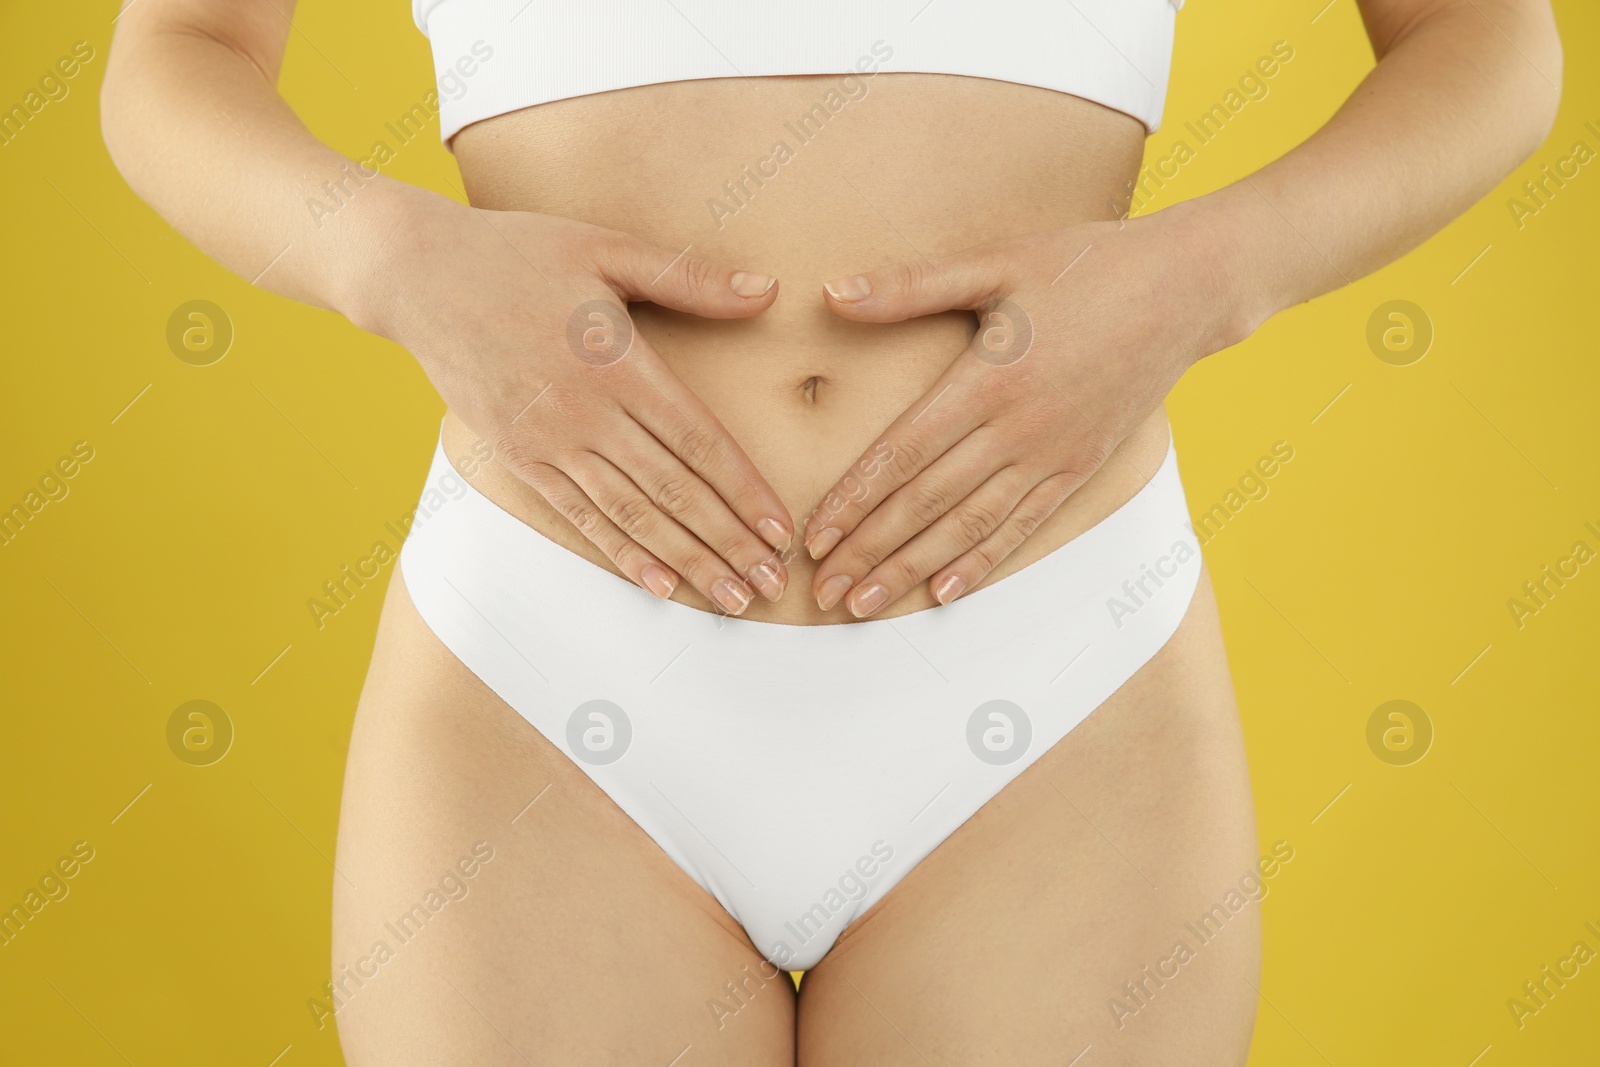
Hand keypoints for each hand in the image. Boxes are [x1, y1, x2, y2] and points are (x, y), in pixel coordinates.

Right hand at [350, 186, 792, 614]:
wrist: (417, 276)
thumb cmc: (518, 253)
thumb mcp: (606, 249)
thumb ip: (689, 279)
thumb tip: (767, 291)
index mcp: (617, 362)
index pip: (698, 441)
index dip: (744, 490)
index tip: (780, 529)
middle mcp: (586, 413)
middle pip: (673, 491)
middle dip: (729, 543)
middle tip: (771, 584)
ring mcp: (549, 442)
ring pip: (631, 516)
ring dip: (686, 561)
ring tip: (732, 597)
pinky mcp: (519, 459)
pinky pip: (580, 517)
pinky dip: (623, 553)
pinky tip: (660, 585)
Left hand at [803, 202, 1260, 616]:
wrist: (1188, 288)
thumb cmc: (1087, 265)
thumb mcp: (998, 262)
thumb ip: (913, 286)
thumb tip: (834, 293)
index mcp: (989, 378)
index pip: (905, 453)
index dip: (855, 499)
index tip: (815, 536)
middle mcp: (1019, 429)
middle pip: (927, 503)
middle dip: (870, 550)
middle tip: (824, 590)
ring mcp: (1053, 455)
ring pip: (970, 526)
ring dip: (913, 569)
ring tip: (866, 604)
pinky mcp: (1080, 468)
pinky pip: (1023, 526)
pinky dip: (981, 562)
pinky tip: (944, 592)